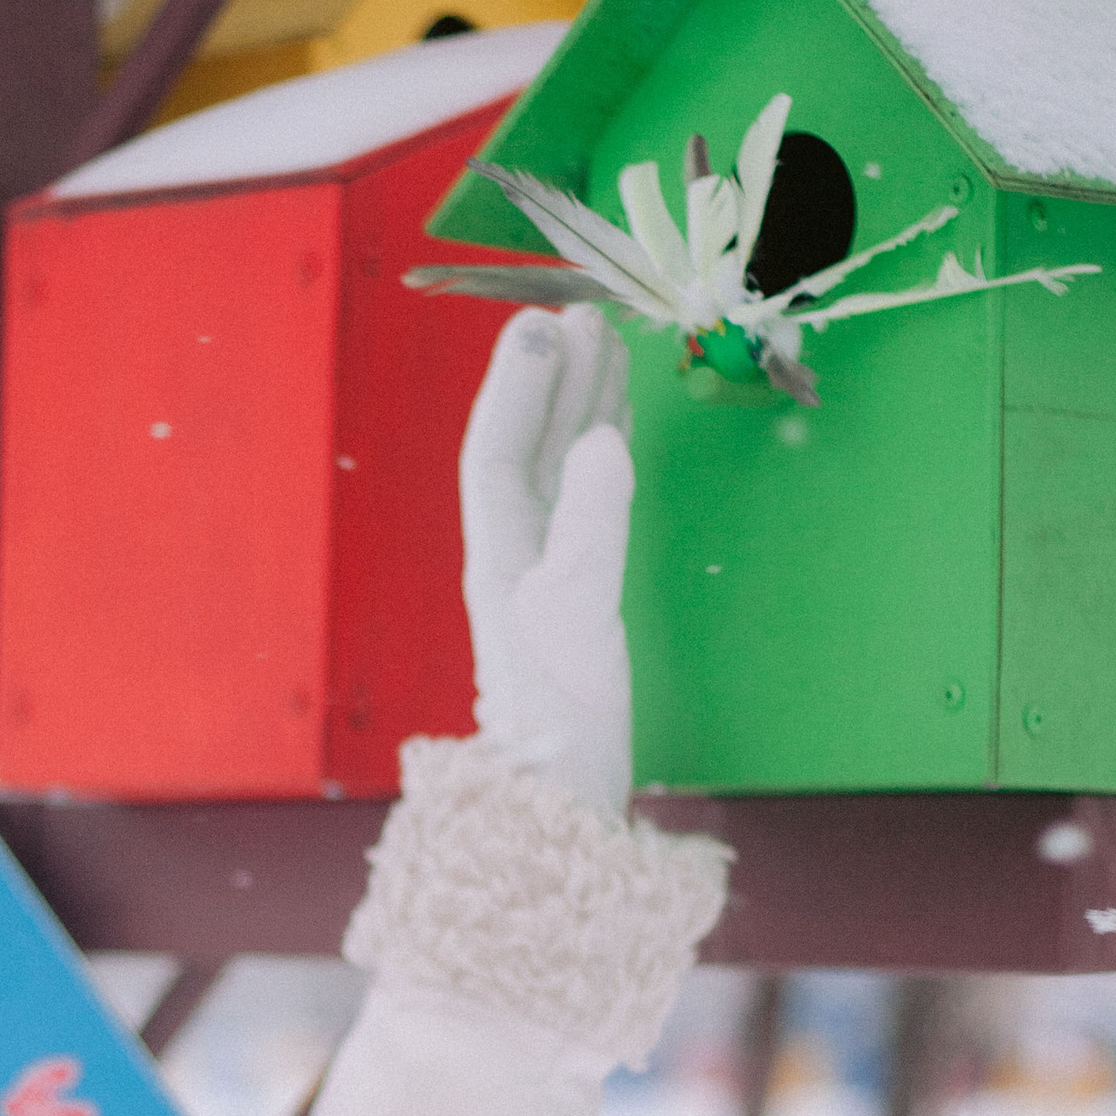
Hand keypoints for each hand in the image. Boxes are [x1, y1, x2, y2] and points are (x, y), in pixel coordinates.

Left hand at [458, 306, 634, 821]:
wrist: (563, 802)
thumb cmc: (564, 714)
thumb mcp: (577, 613)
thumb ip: (589, 525)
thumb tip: (601, 442)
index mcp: (500, 552)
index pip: (498, 448)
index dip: (520, 384)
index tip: (544, 321)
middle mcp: (514, 554)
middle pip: (526, 445)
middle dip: (554, 379)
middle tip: (584, 314)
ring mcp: (545, 574)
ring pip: (557, 469)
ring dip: (579, 408)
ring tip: (608, 347)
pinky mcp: (576, 597)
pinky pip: (585, 502)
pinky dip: (601, 456)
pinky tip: (617, 431)